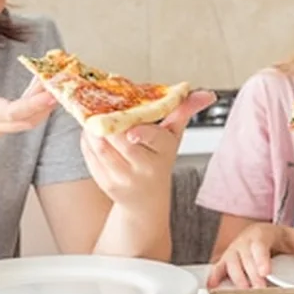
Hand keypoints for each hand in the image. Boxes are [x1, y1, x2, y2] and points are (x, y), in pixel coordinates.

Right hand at [0, 64, 55, 148]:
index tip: (51, 95)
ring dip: (44, 104)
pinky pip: (22, 119)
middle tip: (63, 80)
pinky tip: (40, 87)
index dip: (33, 105)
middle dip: (47, 103)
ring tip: (53, 78)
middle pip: (27, 119)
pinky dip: (36, 106)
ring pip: (27, 121)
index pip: (11, 113)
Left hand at [80, 90, 215, 211]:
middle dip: (107, 121)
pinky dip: (87, 141)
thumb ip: (184, 111)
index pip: (155, 139)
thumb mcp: (174, 136)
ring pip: (101, 147)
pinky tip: (91, 134)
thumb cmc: (159, 160)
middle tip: (100, 106)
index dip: (142, 133)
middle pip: (121, 140)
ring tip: (93, 118)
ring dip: (92, 129)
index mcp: (164, 151)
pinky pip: (90, 156)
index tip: (133, 130)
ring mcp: (124, 178)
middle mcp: (145, 168)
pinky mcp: (106, 183)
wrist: (146, 200)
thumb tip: (207, 94)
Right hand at [207, 224, 293, 288]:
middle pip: (245, 259)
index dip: (261, 259)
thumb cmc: (276, 238)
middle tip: (260, 289)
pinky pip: (218, 268)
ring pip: (231, 265)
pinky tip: (213, 286)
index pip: (259, 246)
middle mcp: (244, 242)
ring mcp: (233, 251)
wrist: (260, 233)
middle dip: (252, 276)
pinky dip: (214, 277)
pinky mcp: (225, 260)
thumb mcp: (293, 236)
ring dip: (237, 280)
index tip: (265, 271)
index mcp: (260, 234)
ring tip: (245, 292)